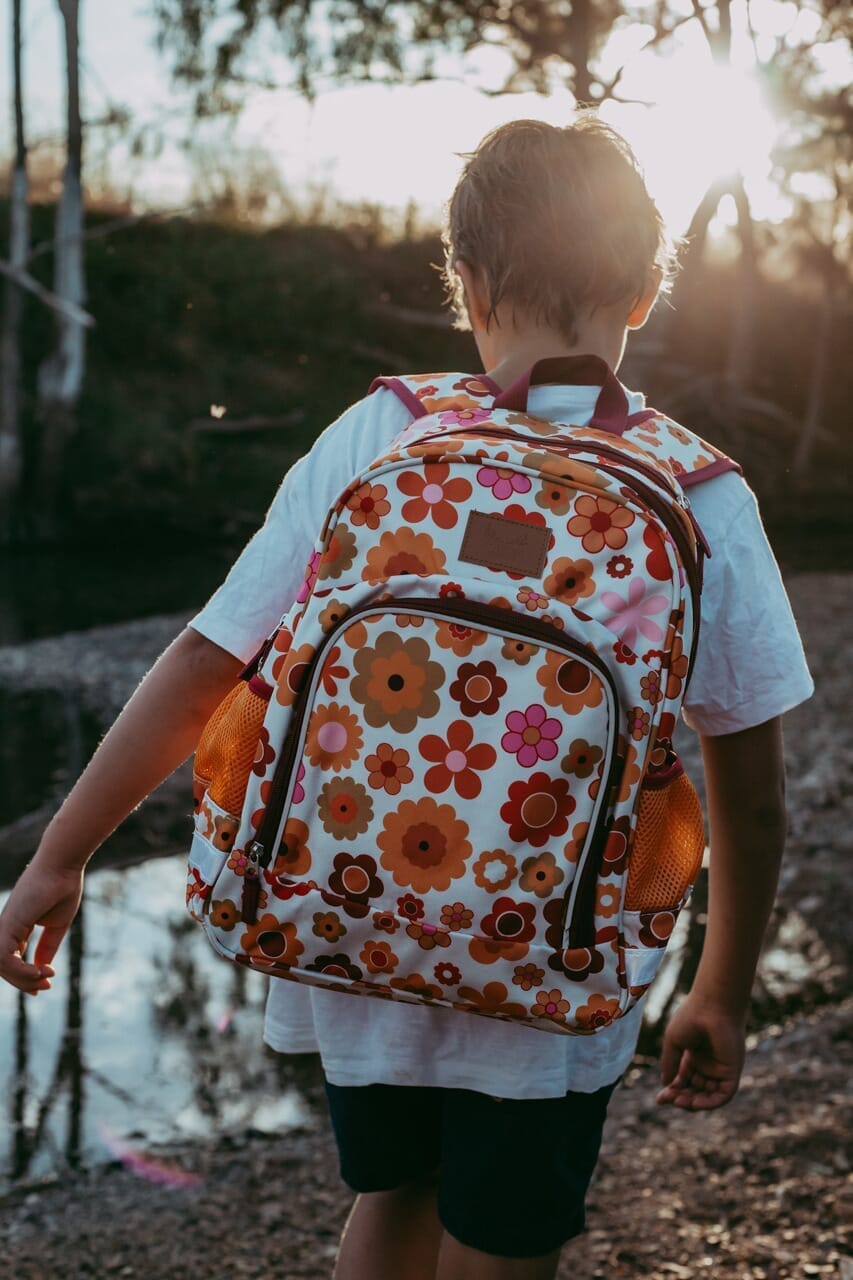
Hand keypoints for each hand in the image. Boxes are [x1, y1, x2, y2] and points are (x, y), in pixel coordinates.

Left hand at [0, 855, 84, 994]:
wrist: (64, 867)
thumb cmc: (63, 888)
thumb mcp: (57, 925)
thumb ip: (48, 946)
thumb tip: (42, 967)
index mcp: (16, 928)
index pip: (10, 960)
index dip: (24, 977)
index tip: (46, 984)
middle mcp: (5, 928)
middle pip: (3, 967)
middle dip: (23, 983)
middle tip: (46, 987)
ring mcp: (4, 926)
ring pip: (1, 966)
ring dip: (24, 979)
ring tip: (47, 978)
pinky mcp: (7, 924)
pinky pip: (4, 958)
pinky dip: (22, 970)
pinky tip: (43, 970)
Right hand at [656, 994, 746, 1110]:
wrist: (712, 1005)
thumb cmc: (691, 1017)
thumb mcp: (674, 1042)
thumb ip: (670, 1064)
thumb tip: (666, 1084)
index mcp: (694, 1055)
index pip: (684, 1080)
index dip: (672, 1091)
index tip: (659, 1099)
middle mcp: (708, 1063)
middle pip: (694, 1090)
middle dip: (680, 1098)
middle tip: (667, 1100)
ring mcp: (721, 1068)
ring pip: (708, 1096)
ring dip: (693, 1103)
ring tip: (679, 1101)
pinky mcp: (732, 1071)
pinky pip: (723, 1095)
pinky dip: (710, 1103)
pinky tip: (694, 1103)